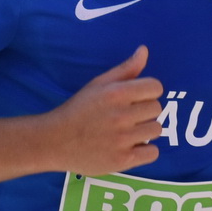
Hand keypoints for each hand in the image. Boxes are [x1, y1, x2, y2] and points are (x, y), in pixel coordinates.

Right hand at [45, 45, 163, 174]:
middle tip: (128, 116)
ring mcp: (122, 139)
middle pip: (157, 108)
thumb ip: (125, 69)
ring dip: (145, 131)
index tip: (136, 98)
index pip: (156, 87)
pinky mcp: (122, 160)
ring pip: (156, 130)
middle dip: (145, 111)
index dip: (148, 92)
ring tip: (128, 132)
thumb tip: (144, 50)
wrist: (54, 141)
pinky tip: (130, 147)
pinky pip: (153, 153)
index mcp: (116, 93)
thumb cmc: (78, 109)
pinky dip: (145, 151)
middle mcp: (121, 115)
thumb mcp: (98, 84)